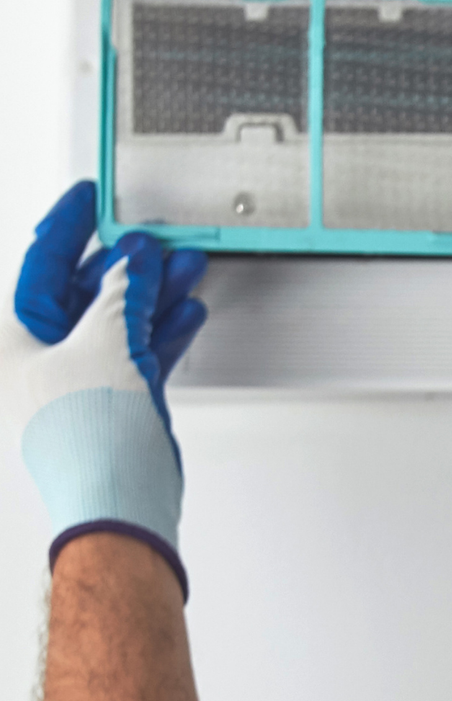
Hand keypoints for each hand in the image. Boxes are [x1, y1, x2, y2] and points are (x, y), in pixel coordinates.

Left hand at [2, 182, 208, 597]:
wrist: (115, 503)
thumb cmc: (86, 438)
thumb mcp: (106, 341)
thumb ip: (124, 293)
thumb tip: (133, 261)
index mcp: (12, 339)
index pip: (40, 265)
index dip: (67, 226)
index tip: (86, 197)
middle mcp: (35, 358)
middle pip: (83, 292)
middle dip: (124, 263)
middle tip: (152, 236)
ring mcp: (73, 381)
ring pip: (115, 320)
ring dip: (152, 293)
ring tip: (184, 267)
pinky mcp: (109, 402)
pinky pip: (135, 352)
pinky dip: (162, 331)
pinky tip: (185, 311)